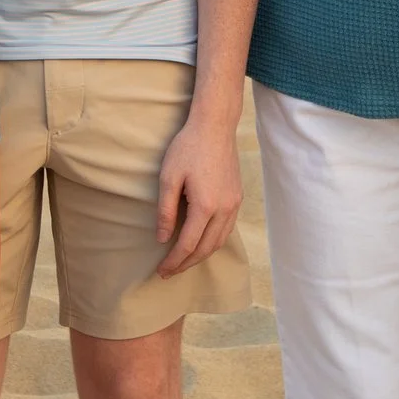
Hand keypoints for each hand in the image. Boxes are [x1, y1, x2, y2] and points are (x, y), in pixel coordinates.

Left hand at [152, 109, 241, 278]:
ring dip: (201, 255)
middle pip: (206, 248)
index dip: (174, 261)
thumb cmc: (188, 148)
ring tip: (183, 261)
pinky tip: (201, 242)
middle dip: (187, 264)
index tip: (161, 271)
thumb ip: (165, 211)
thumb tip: (162, 239)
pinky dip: (213, 242)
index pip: (188, 245)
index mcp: (205, 206)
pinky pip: (227, 229)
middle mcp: (224, 209)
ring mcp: (234, 204)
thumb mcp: (168, 177)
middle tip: (169, 272)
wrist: (215, 126)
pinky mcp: (237, 197)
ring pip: (219, 241)